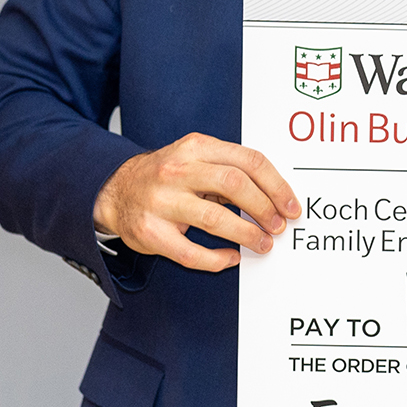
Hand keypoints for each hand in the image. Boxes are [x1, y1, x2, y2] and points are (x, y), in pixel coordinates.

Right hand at [92, 134, 299, 272]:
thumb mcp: (196, 157)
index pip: (248, 161)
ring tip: (263, 243)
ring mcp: (161, 201)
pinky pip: (190, 252)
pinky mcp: (149, 232)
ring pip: (215, 219)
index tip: (292, 206)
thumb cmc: (168, 176)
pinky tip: (231, 257)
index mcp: (196, 147)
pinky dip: (217, 259)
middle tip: (278, 226)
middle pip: (234, 184)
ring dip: (247, 234)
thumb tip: (277, 196)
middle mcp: (177, 170)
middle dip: (265, 208)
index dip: (277, 186)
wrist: (114, 190)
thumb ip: (231, 168)